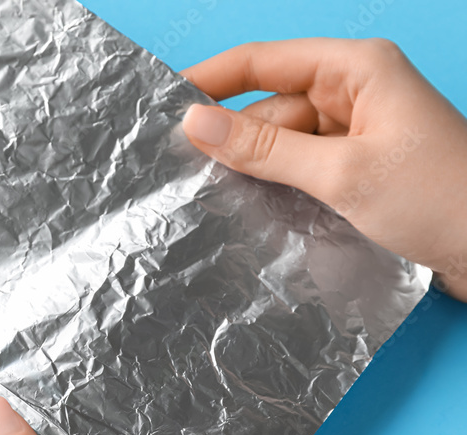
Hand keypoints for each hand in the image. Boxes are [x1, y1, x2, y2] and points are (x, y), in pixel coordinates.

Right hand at [180, 38, 466, 300]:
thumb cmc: (438, 199)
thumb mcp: (340, 172)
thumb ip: (264, 149)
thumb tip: (195, 124)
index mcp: (356, 69)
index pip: (263, 61)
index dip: (210, 80)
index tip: (161, 103)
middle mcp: (354, 92)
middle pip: (269, 106)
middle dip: (229, 136)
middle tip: (179, 169)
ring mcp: (357, 132)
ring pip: (282, 141)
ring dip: (254, 168)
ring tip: (212, 197)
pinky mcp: (358, 168)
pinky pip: (301, 167)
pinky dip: (277, 185)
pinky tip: (251, 206)